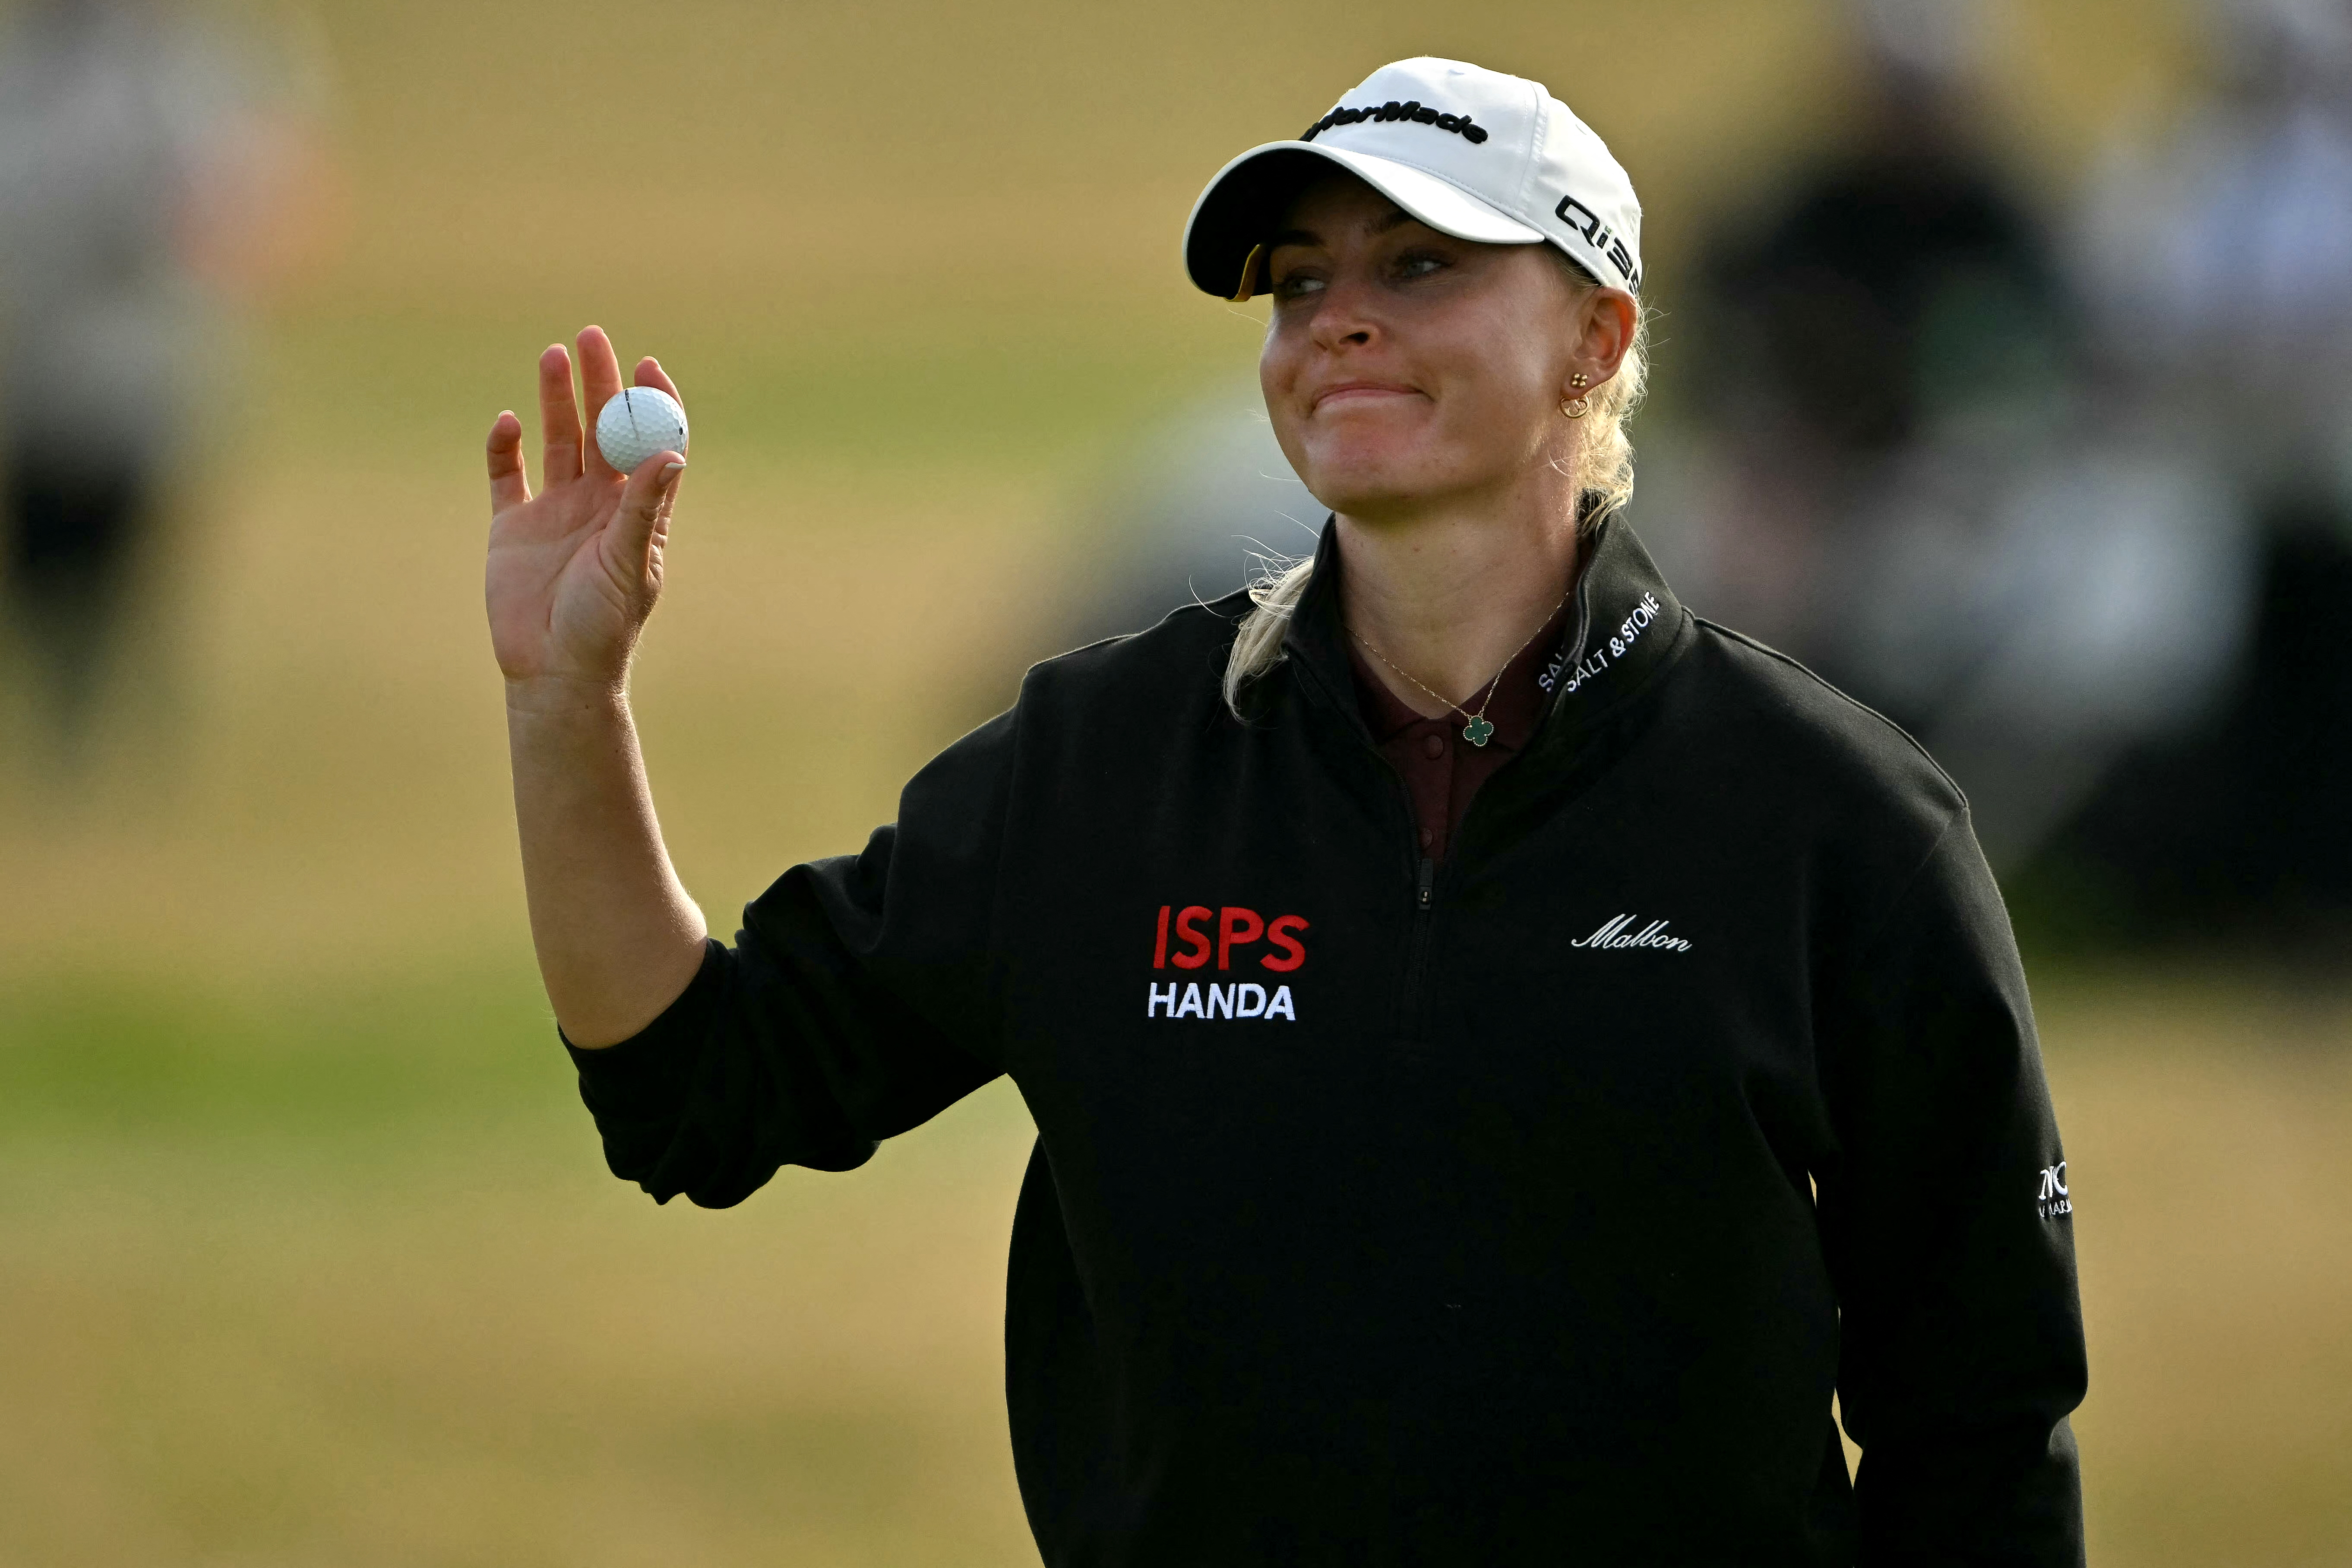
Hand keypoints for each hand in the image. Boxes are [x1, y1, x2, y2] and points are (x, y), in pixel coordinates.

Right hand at [485, 326, 686, 692]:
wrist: (554, 672)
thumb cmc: (603, 626)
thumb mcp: (630, 564)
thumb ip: (645, 508)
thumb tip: (671, 452)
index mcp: (637, 510)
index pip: (651, 443)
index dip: (652, 404)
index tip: (649, 367)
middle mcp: (598, 502)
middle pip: (601, 428)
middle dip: (599, 383)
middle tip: (593, 336)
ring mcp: (555, 510)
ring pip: (558, 439)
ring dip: (555, 399)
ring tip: (553, 354)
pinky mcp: (513, 525)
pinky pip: (506, 474)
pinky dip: (503, 447)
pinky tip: (506, 422)